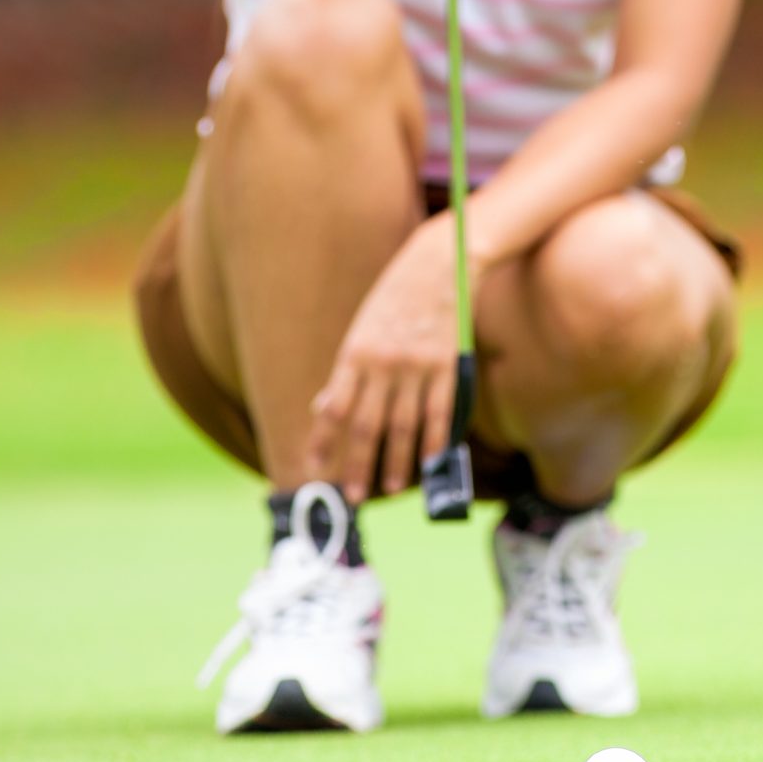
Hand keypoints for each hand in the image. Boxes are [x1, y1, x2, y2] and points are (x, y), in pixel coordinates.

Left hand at [308, 218, 471, 500]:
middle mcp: (383, 363)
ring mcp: (417, 366)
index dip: (324, 442)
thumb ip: (348, 371)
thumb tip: (327, 407)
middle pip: (368, 427)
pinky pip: (439, 412)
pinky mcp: (448, 366)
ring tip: (387, 488)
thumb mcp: (362, 328)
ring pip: (404, 427)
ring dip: (395, 463)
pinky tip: (428, 462)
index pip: (334, 409)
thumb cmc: (396, 296)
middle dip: (356, 465)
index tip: (315, 470)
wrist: (440, 264)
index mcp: (355, 353)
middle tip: (351, 497)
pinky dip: (433, 440)